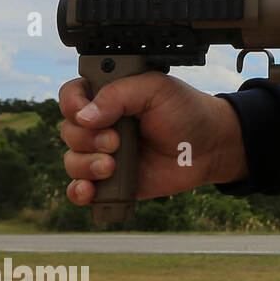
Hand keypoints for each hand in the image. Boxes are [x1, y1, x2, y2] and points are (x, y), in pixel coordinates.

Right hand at [59, 72, 247, 204]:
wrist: (211, 146)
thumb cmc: (186, 112)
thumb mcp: (156, 89)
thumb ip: (119, 94)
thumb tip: (84, 116)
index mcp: (109, 97)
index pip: (71, 96)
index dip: (71, 105)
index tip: (85, 114)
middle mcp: (101, 125)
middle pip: (68, 131)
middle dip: (86, 139)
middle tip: (116, 141)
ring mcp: (104, 153)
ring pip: (72, 161)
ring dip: (85, 165)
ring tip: (111, 165)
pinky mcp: (111, 180)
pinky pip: (81, 190)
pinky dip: (79, 191)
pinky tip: (90, 190)